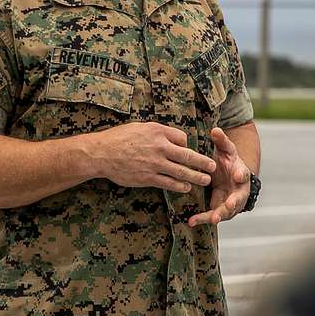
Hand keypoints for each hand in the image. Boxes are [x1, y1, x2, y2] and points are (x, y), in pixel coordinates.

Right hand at [89, 122, 215, 192]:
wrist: (101, 153)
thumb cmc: (119, 138)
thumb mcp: (140, 127)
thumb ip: (157, 132)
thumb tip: (172, 138)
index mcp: (158, 132)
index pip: (182, 138)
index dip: (187, 145)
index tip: (188, 150)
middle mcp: (159, 148)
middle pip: (187, 156)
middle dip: (202, 162)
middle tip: (212, 166)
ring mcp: (154, 164)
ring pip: (181, 172)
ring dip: (195, 177)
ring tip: (205, 180)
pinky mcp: (148, 178)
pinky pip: (168, 183)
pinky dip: (179, 186)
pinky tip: (185, 188)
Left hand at [188, 127, 251, 226]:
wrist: (230, 176)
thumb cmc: (228, 161)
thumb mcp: (226, 150)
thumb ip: (221, 141)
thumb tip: (215, 130)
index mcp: (241, 173)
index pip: (244, 173)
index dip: (242, 174)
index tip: (239, 175)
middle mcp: (238, 190)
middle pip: (238, 198)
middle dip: (234, 202)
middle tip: (230, 206)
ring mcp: (230, 202)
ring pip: (226, 211)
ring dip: (218, 215)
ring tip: (212, 219)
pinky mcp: (219, 209)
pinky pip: (211, 216)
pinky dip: (202, 219)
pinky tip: (191, 221)